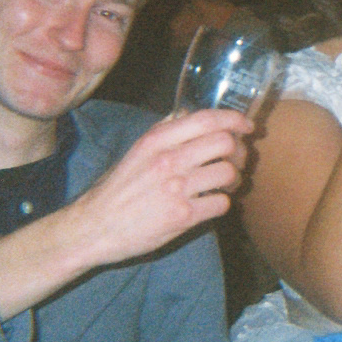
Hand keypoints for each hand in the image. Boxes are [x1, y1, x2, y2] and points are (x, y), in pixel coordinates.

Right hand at [0, 108, 254, 318]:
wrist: (94, 227)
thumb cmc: (117, 189)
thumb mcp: (137, 151)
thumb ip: (165, 132)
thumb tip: (190, 114)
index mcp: (157, 140)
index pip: (207, 119)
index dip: (235, 120)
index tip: (247, 126)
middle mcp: (169, 160)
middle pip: (226, 143)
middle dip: (239, 151)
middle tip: (236, 160)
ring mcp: (177, 188)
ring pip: (228, 173)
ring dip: (235, 178)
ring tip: (225, 183)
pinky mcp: (184, 216)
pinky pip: (222, 203)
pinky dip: (223, 202)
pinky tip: (212, 203)